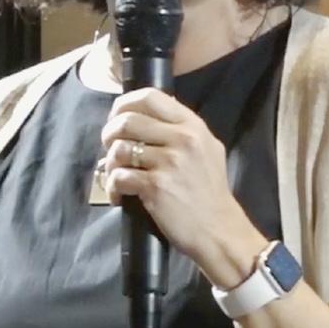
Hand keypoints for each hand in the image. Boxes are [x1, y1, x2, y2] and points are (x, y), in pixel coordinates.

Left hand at [101, 87, 265, 284]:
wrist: (220, 230)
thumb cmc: (210, 191)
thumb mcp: (207, 149)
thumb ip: (181, 129)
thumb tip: (145, 115)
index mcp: (192, 125)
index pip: (150, 96)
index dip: (124, 103)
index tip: (116, 117)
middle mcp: (182, 138)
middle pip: (127, 120)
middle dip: (109, 133)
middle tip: (108, 147)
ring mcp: (169, 162)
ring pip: (119, 148)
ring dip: (109, 163)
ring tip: (115, 174)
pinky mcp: (156, 187)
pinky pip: (119, 176)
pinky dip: (113, 187)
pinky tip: (119, 195)